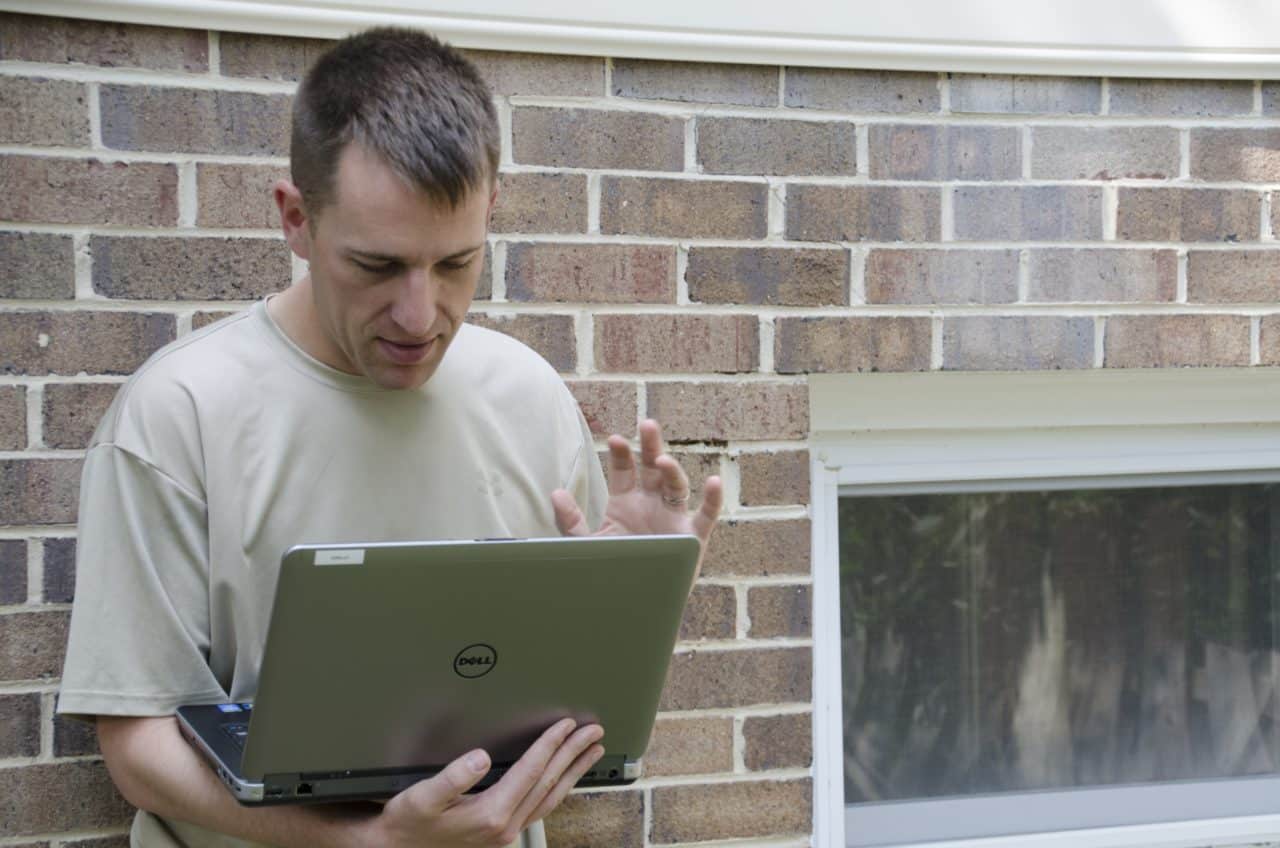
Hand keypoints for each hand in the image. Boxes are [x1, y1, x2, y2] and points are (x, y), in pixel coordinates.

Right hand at [362, 718, 602, 846]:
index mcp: (490, 814)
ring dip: (573, 770)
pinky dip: (559, 787)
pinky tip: (564, 777)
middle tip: (592, 731)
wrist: (399, 846)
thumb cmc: (408, 821)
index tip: (565, 725)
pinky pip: (542, 806)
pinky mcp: (503, 831)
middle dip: (572, 753)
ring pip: (550, 796)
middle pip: (548, 782)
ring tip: (591, 751)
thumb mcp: (422, 796)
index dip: (550, 745)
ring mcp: (506, 831)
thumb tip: (481, 757)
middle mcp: (505, 826)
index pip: (530, 772)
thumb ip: (452, 778)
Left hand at [551, 419, 722, 566]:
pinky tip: (715, 482)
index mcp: (625, 501)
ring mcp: (673, 517)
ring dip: (672, 470)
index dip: (621, 453)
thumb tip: (556, 493)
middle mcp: (651, 503)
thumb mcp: (587, 545)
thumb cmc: (612, 570)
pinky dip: (713, 499)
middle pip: (652, 468)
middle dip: (650, 446)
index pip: (624, 469)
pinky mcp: (692, 538)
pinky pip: (707, 516)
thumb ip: (571, 521)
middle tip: (647, 424)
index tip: (614, 439)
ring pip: (677, 486)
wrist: (632, 605)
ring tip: (661, 460)